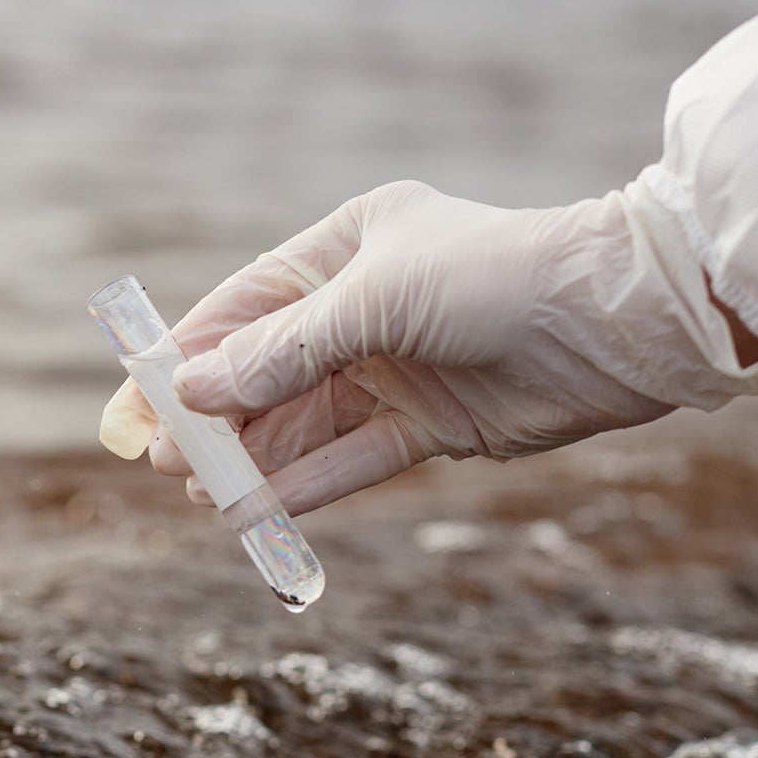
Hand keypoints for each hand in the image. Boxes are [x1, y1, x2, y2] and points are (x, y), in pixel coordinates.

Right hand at [99, 175, 757, 514]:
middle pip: (269, 369)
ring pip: (306, 420)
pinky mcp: (434, 423)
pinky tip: (257, 512)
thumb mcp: (376, 301)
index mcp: (349, 245)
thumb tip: (194, 390)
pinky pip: (352, 457)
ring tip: (200, 493)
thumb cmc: (497, 278)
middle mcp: (367, 305)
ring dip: (254, 457)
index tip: (138, 400)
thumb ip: (284, 350)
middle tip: (161, 460)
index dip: (188, 353)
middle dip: (217, 415)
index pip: (246, 304)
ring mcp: (400, 367)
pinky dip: (305, 485)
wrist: (619, 322)